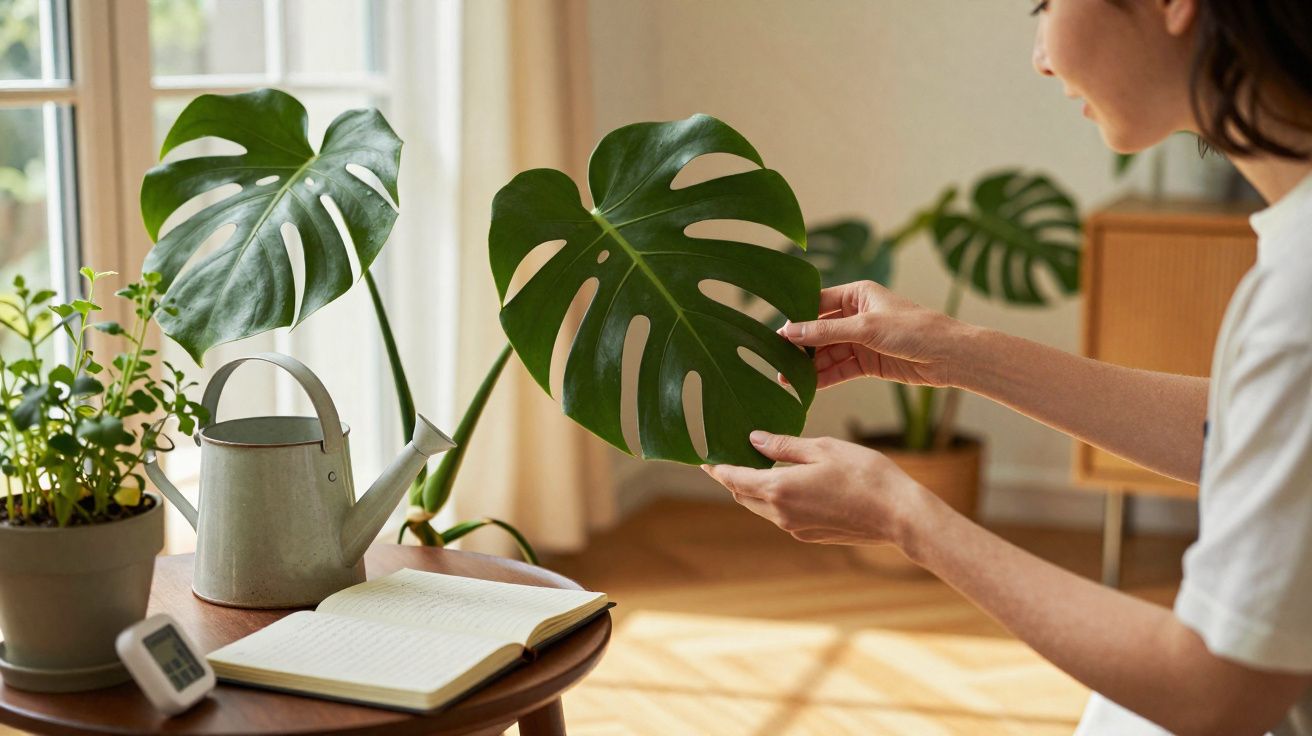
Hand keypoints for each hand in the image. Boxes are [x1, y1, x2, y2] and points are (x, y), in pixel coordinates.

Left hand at [701, 430, 928, 546]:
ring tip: (753, 467)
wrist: (899, 516)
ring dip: (752, 489)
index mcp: (779, 489)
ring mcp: (795, 528)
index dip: (716, 468)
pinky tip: (786, 483)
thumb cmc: (865, 475)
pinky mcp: (810, 535)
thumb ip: (784, 446)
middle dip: (732, 478)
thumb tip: (754, 441)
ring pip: (761, 508)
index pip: (734, 479)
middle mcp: (781, 513)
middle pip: (743, 495)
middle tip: (725, 459)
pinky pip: (781, 516)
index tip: (703, 458)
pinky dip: (773, 499)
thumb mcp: (823, 448)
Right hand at [780, 280, 974, 389]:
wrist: (949, 356)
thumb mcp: (866, 328)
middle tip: (778, 362)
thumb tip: (790, 331)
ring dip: (810, 366)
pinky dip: (825, 378)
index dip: (797, 318)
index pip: (818, 304)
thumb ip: (826, 332)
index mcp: (857, 295)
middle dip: (801, 347)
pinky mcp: (869, 363)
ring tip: (788, 379)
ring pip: (828, 353)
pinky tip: (808, 386)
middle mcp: (857, 316)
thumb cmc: (914, 329)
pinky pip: (840, 369)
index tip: (776, 334)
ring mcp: (862, 341)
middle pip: (820, 331)